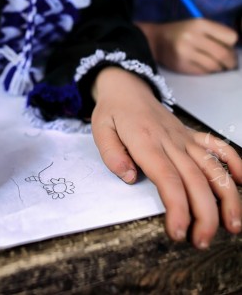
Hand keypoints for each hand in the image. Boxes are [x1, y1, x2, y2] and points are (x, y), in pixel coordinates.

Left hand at [91, 67, 241, 247]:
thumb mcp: (99, 129)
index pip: (166, 178)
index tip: (179, 231)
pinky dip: (234, 161)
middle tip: (202, 240)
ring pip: (212, 166)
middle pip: (194, 179)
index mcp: (146, 141)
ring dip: (226, 196)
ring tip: (232, 225)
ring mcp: (184, 137)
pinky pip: (218, 145)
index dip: (177, 207)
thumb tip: (129, 176)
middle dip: (204, 213)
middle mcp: (170, 140)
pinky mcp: (192, 135)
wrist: (126, 87)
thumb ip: (111, 153)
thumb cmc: (113, 111)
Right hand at [137, 19, 237, 73]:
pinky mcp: (181, 65)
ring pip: (214, 66)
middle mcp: (192, 36)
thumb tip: (234, 51)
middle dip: (230, 62)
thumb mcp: (197, 25)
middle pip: (223, 54)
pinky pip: (203, 72)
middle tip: (229, 64)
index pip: (231, 37)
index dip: (231, 45)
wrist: (156, 40)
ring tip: (214, 65)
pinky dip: (206, 71)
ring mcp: (186, 52)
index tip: (228, 48)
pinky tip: (201, 66)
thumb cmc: (182, 32)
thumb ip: (216, 33)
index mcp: (199, 23)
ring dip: (218, 68)